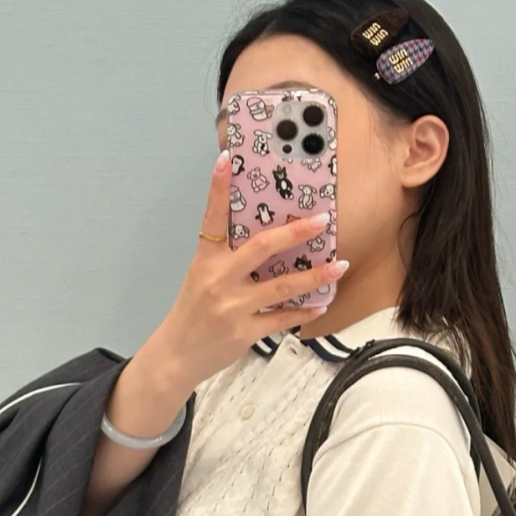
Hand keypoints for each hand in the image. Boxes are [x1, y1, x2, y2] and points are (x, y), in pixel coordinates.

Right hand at [143, 149, 346, 389]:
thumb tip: (266, 240)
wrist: (177, 355)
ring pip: (282, 286)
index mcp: (206, 260)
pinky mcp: (244, 332)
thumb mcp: (202, 277)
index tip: (227, 160)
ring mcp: (233, 307)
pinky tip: (322, 304)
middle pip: (261, 248)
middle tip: (322, 219)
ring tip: (339, 265)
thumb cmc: (192, 312)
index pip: (212, 218)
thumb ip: (227, 258)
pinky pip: (282, 318)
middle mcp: (219, 280)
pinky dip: (304, 312)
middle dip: (295, 233)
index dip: (218, 189)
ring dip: (315, 276)